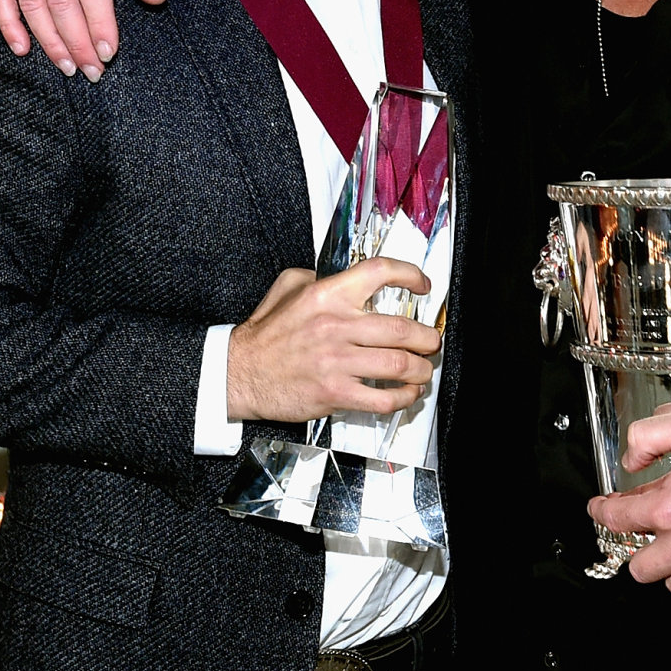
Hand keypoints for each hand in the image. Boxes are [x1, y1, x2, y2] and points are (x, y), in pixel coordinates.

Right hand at [0, 0, 164, 80]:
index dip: (99, 22)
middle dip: (77, 41)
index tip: (109, 52)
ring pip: (30, 2)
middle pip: (59, 0)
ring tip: (68, 66)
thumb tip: (156, 0)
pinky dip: (8, 23)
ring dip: (48, 40)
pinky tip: (23, 48)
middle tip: (92, 71)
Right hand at [227, 257, 440, 423]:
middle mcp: (335, 326)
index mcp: (326, 294)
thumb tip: (349, 277)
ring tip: (424, 369)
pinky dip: (404, 397)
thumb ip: (319, 276)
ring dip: (421, 369)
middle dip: (427, 338)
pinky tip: (407, 394)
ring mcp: (337, 362)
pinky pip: (382, 398)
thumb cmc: (265, 334)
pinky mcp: (335, 393)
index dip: (410, 275)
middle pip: (402, 329)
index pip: (380, 273)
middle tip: (431, 341)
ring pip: (399, 365)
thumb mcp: (287, 287)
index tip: (423, 285)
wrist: (239, 373)